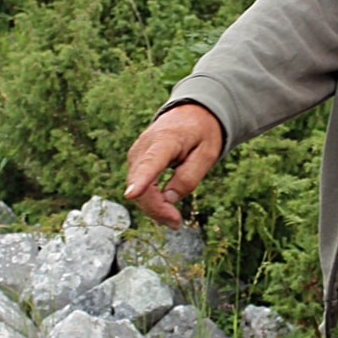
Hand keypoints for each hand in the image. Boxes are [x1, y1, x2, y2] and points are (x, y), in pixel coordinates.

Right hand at [125, 104, 222, 227]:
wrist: (190, 115)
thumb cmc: (201, 134)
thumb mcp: (206, 155)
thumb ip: (189, 177)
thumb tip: (169, 199)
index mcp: (165, 141)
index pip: (150, 163)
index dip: (141, 181)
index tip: (131, 194)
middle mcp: (144, 147)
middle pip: (141, 185)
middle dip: (156, 208)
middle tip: (176, 223)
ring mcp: (136, 155)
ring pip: (137, 190)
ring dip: (153, 208)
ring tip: (174, 218)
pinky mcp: (135, 163)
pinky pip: (138, 187)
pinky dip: (150, 201)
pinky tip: (165, 208)